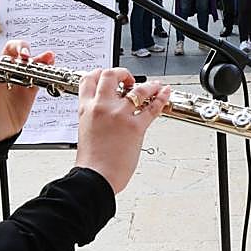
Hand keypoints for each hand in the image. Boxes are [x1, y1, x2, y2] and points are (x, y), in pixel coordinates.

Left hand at [0, 39, 54, 142]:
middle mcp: (3, 72)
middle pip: (10, 50)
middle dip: (17, 47)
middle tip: (22, 55)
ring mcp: (17, 78)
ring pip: (25, 59)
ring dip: (32, 54)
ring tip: (34, 59)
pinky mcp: (30, 88)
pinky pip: (38, 73)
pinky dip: (44, 65)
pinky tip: (48, 60)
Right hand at [74, 69, 170, 193]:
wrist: (94, 177)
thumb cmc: (91, 162)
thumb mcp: (85, 131)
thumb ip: (94, 118)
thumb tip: (105, 115)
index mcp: (86, 109)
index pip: (89, 79)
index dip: (99, 73)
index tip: (106, 75)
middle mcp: (102, 107)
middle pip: (111, 75)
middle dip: (122, 73)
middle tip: (129, 79)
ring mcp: (119, 115)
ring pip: (137, 89)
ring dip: (149, 85)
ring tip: (154, 86)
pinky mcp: (135, 127)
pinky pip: (152, 107)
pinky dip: (161, 98)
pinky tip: (164, 94)